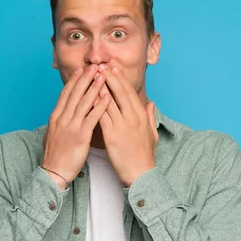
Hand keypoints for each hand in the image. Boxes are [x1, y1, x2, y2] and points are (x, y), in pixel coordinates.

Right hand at [41, 64, 110, 189]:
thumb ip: (60, 121)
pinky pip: (92, 118)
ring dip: (94, 87)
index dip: (74, 81)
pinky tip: (108, 98)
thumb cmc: (55, 155)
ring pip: (84, 102)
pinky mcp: (80, 136)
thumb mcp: (53, 134)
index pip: (66, 94)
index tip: (81, 70)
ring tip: (103, 76)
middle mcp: (62, 118)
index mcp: (56, 117)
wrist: (53, 172)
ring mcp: (71, 126)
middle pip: (75, 93)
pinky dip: (100, 106)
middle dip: (85, 78)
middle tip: (95, 66)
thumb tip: (62, 112)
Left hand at [97, 65, 158, 186]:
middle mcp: (132, 118)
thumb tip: (150, 103)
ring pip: (109, 102)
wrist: (140, 174)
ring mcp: (122, 126)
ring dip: (100, 87)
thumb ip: (150, 117)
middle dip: (110, 78)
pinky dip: (95, 104)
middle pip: (120, 93)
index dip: (121, 80)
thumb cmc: (145, 156)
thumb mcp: (152, 134)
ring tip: (93, 76)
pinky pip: (102, 116)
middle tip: (102, 66)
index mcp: (141, 116)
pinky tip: (89, 96)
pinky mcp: (112, 135)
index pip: (130, 93)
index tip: (114, 69)